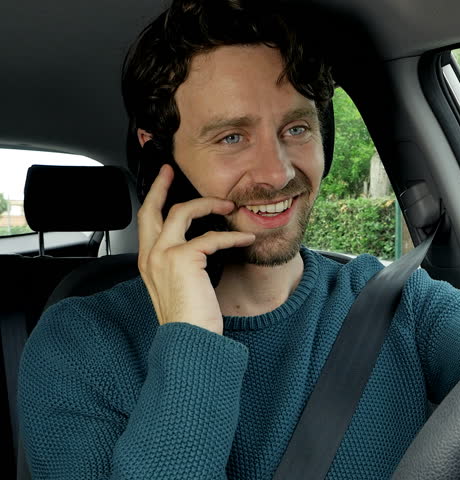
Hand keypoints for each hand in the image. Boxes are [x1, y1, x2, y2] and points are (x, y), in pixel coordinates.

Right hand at [137, 164, 254, 334]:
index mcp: (148, 263)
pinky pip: (211, 236)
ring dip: (208, 204)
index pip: (146, 223)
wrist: (189, 340)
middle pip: (152, 209)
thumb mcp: (183, 286)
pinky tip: (247, 238)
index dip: (153, 200)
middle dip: (162, 186)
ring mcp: (162, 256)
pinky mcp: (182, 259)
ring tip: (228, 205)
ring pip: (181, 213)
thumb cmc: (191, 320)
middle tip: (172, 170)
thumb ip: (185, 265)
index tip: (162, 182)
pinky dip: (232, 236)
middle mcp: (150, 257)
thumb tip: (204, 247)